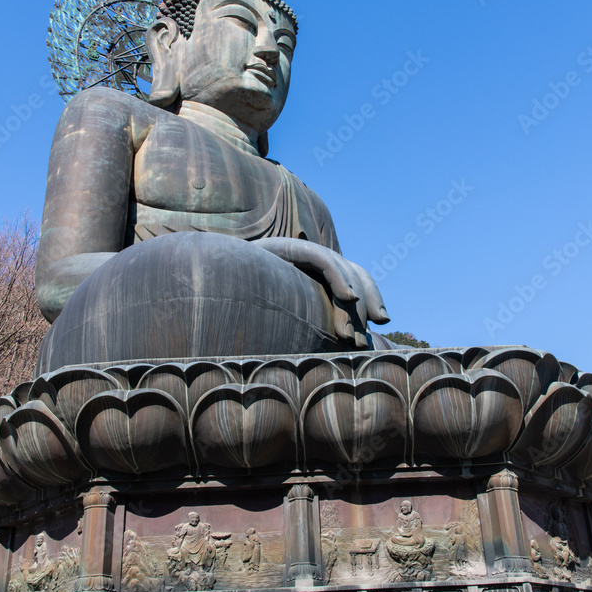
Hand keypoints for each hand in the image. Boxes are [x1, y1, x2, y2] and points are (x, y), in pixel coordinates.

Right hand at [252, 237, 388, 347]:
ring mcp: (300, 250)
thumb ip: (313, 322)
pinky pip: (322, 260)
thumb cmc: (243, 308)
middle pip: (354, 272)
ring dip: (352, 302)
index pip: (355, 277)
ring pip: (341, 269)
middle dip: (366, 305)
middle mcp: (312, 258)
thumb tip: (351, 342)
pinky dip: (339, 278)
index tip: (383, 322)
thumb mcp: (286, 318)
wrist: (209, 280)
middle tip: (361, 341)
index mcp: (314, 272)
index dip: (374, 295)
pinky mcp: (289, 248)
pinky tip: (349, 298)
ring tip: (350, 333)